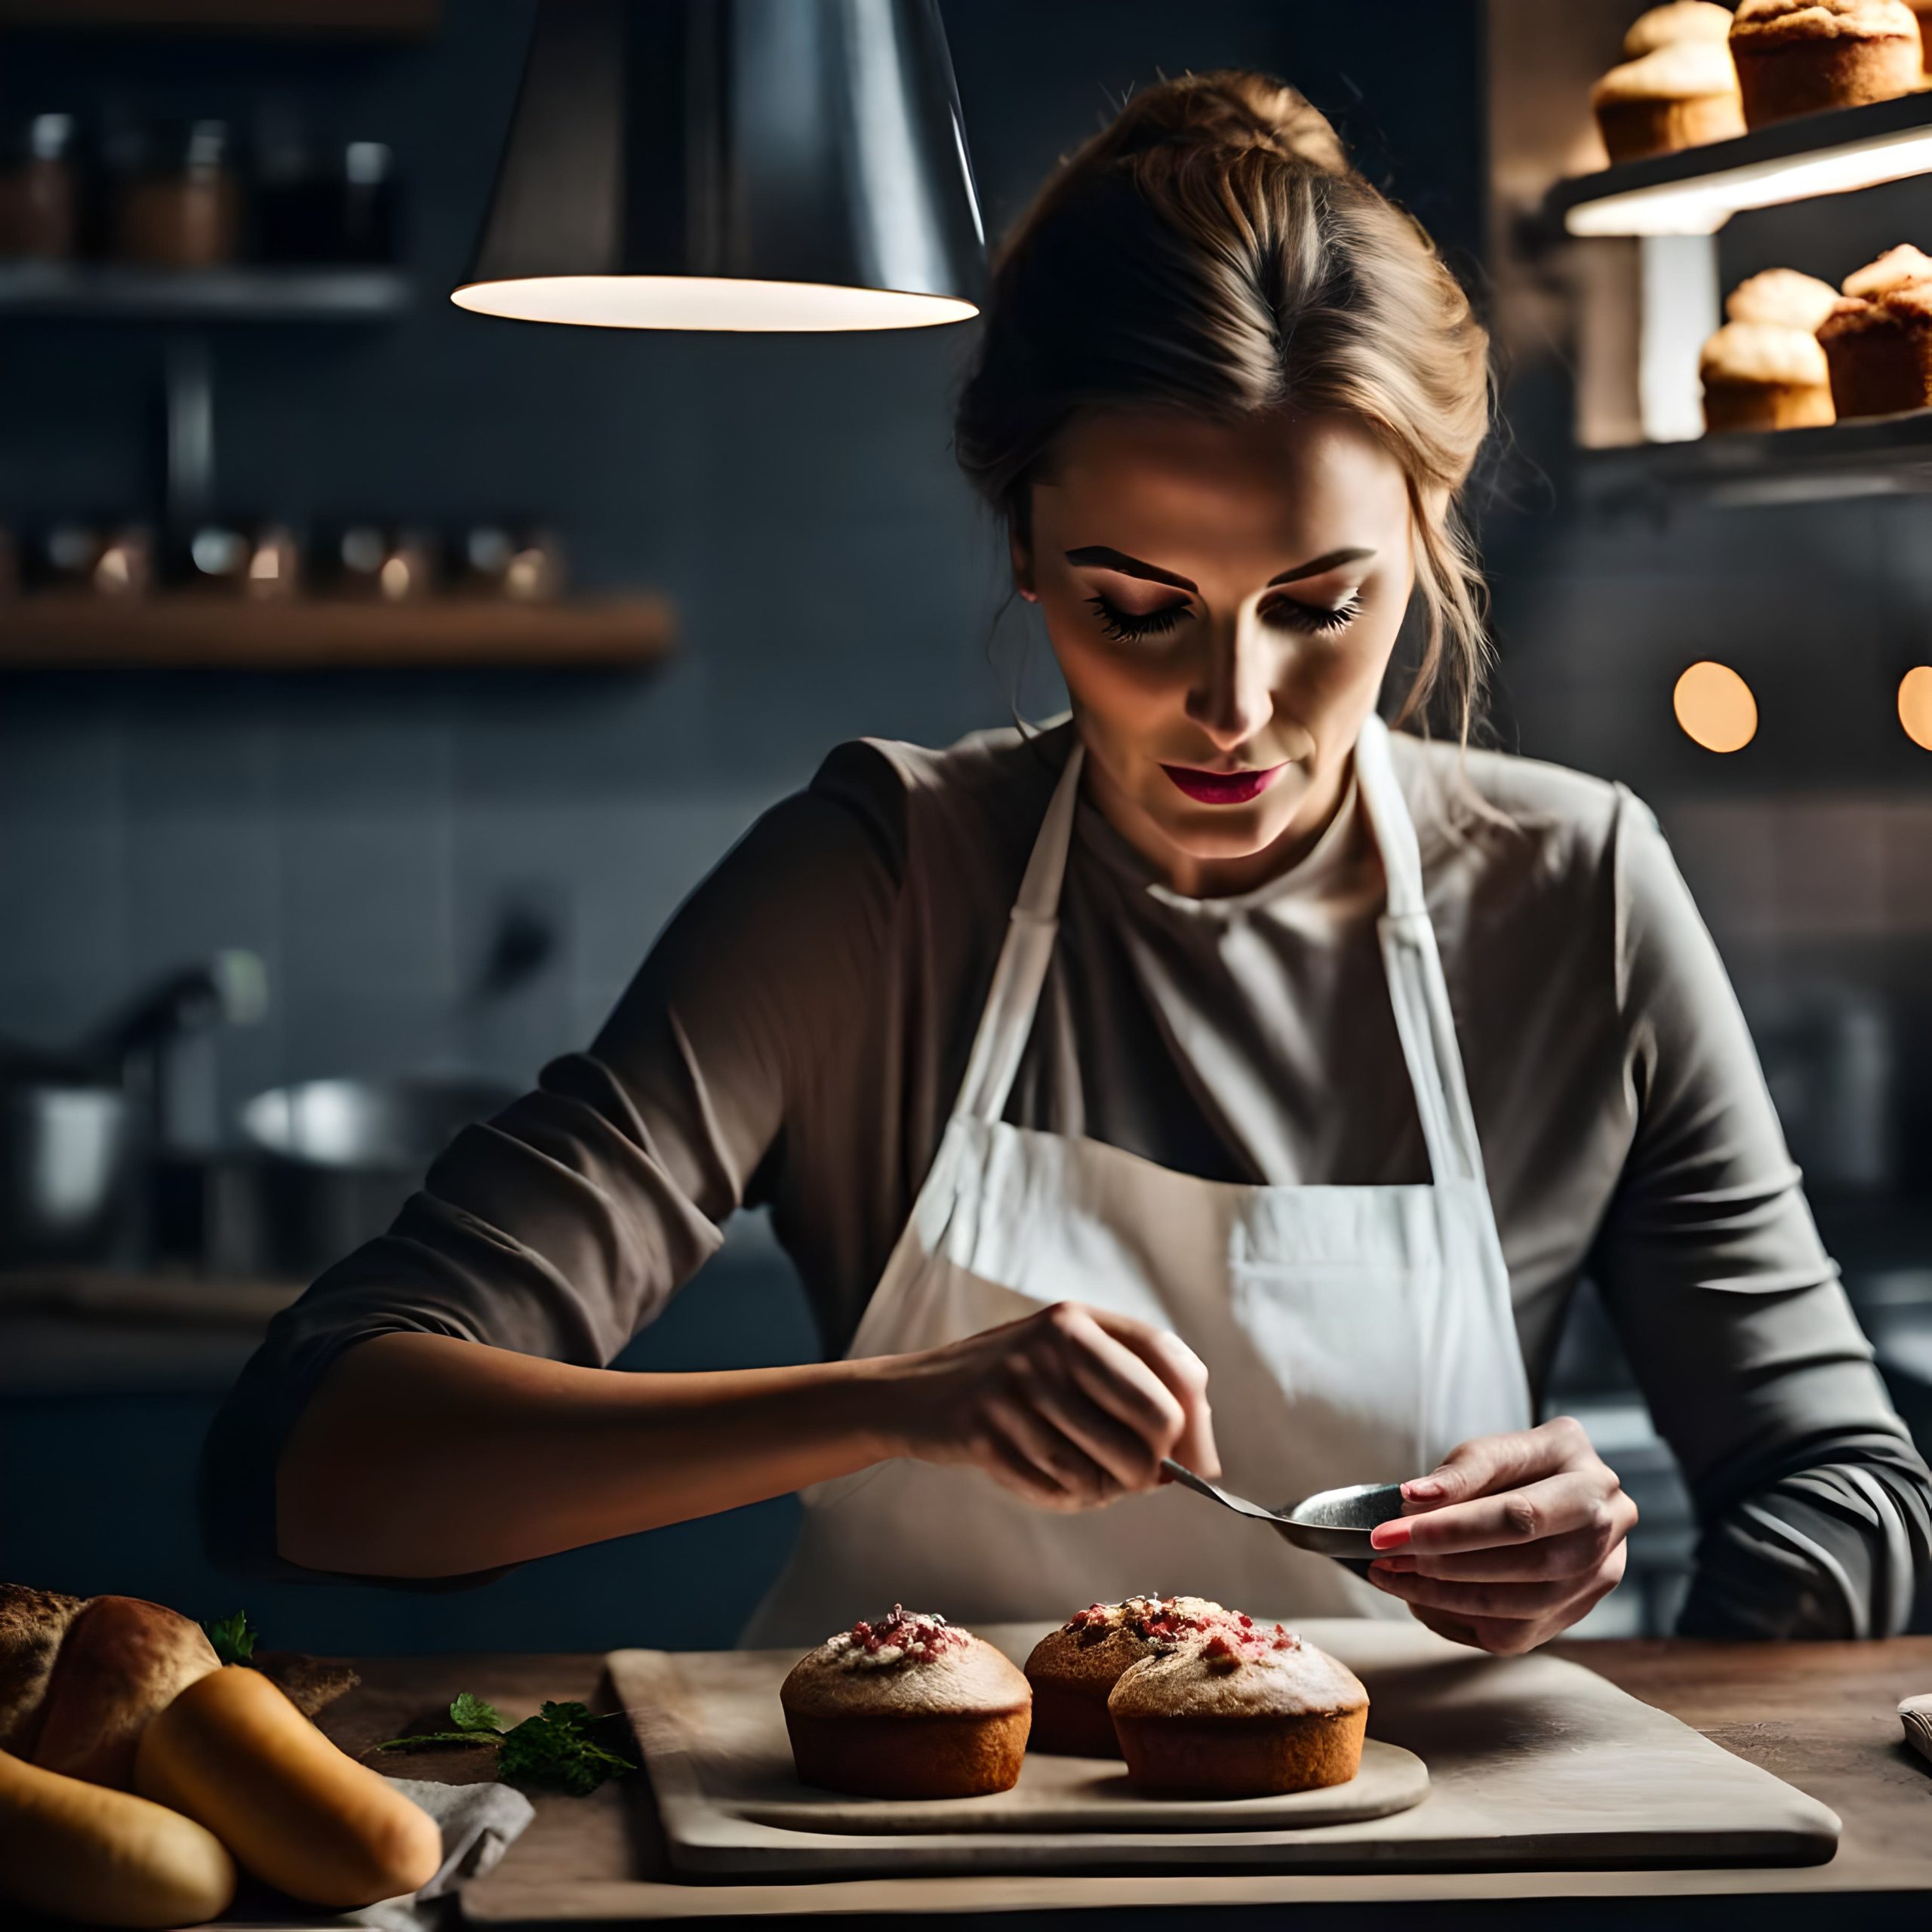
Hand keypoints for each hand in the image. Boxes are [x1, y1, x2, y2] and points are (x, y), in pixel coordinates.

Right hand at [877, 1302, 1218, 1511]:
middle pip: (1155, 1424)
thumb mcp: (1067, 1360)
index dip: (1198, 1424)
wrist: (913, 1394)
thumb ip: (1132, 1391)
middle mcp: (1052, 1343)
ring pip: (1107, 1469)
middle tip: (1136, 1478)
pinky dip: (1065, 1498)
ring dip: (1104, 1490)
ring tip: (1082, 1477)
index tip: (1199, 1464)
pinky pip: (1059, 1488)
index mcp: (1080, 1320)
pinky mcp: (986, 1431)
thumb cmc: (1010, 1384)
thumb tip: (1199, 1461)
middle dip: (1154, 1467)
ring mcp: (1017, 1386)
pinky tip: (1046, 1480)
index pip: (1174, 1367)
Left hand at [1363, 1416, 1636, 1654]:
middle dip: (1445, 1566)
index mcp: (1589, 1478)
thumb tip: (1415, 1499)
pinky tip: (1422, 1600)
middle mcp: (1610, 1530)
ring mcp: (1601, 1575)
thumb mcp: (1490, 1452)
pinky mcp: (1578, 1610)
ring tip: (1395, 1578)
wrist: (1552, 1488)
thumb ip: (1459, 1473)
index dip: (1451, 1530)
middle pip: (1528, 1566)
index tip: (1389, 1534)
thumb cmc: (1517, 1466)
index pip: (1520, 1516)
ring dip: (1448, 1599)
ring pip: (1524, 1608)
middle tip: (1387, 1558)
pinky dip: (1463, 1620)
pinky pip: (1519, 1634)